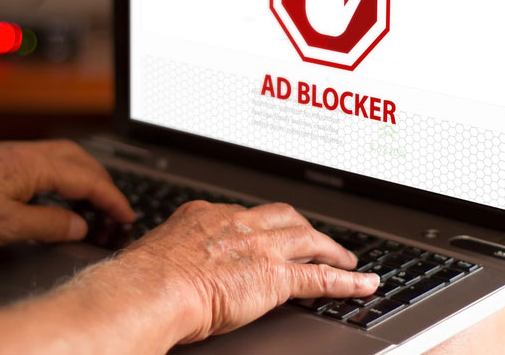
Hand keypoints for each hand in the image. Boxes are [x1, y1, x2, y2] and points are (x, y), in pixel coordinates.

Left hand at [0, 140, 134, 250]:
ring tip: (92, 203)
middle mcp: (24, 153)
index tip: (127, 216)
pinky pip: (43, 165)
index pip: (87, 178)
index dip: (112, 199)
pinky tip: (54, 199)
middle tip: (116, 209)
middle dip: (103, 183)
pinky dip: (61, 179)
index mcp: (33, 163)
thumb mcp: (7, 227)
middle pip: (79, 160)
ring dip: (83, 179)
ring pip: (61, 159)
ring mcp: (9, 157)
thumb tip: (79, 225)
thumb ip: (49, 226)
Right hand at [111, 200, 378, 343]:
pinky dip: (346, 281)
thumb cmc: (142, 281)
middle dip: (303, 227)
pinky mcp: (274, 276)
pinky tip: (363, 284)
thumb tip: (162, 270)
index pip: (243, 215)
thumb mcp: (156, 256)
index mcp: (204, 216)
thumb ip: (171, 256)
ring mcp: (258, 247)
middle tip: (317, 239)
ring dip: (331, 249)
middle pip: (283, 217)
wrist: (151, 289)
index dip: (260, 225)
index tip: (264, 233)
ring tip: (346, 259)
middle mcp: (236, 223)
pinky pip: (320, 277)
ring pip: (308, 239)